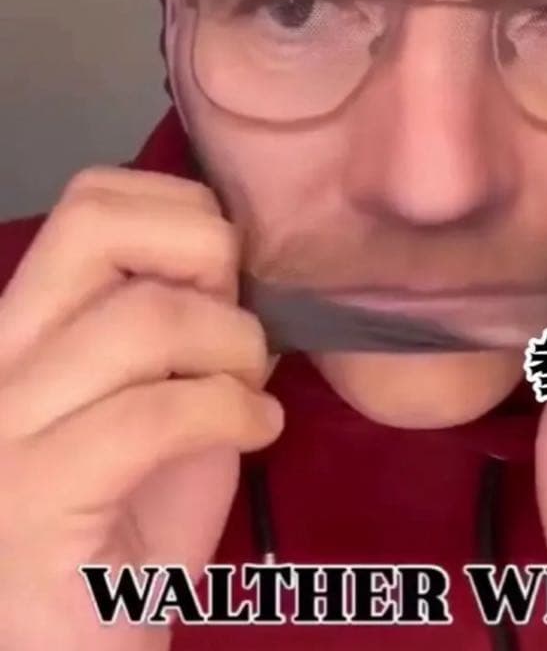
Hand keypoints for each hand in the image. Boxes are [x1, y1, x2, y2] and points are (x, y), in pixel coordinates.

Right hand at [0, 168, 282, 650]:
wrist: (79, 647)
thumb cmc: (128, 521)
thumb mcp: (165, 398)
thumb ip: (188, 327)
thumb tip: (243, 266)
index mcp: (25, 327)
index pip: (89, 201)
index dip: (183, 215)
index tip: (226, 278)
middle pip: (94, 223)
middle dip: (202, 250)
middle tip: (236, 320)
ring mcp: (2, 431)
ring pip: (143, 319)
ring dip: (234, 348)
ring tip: (251, 393)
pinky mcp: (33, 502)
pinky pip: (154, 413)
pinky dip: (232, 412)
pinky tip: (259, 434)